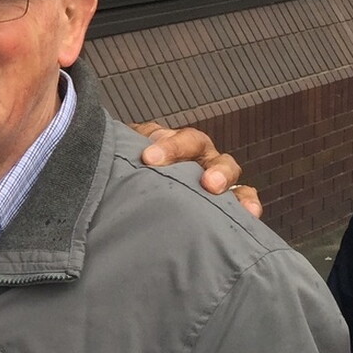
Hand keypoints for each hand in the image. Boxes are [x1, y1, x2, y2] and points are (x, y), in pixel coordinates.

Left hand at [132, 122, 262, 219]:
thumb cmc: (134, 174)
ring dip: (227, 180)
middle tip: (202, 180)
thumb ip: (119, 152)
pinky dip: (248, 203)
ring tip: (219, 191)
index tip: (150, 158)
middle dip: (204, 165)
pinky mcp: (226, 200)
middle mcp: (195, 156)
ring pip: (228, 170)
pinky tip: (250, 215)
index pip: (174, 137)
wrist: (140, 192)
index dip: (167, 147)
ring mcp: (213, 176)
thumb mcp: (124, 160)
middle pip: (204, 150)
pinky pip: (244, 197)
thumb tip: (102, 151)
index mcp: (172, 143)